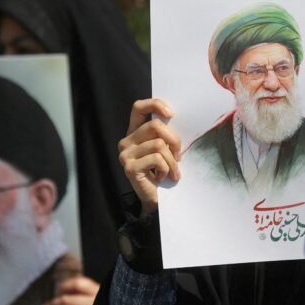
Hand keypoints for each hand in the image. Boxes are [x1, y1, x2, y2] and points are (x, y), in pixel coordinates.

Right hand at [118, 99, 181, 215]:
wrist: (155, 200)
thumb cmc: (163, 172)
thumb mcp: (165, 149)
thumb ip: (165, 135)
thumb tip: (174, 118)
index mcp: (134, 133)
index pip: (138, 107)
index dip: (155, 104)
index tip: (171, 114)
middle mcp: (126, 142)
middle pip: (155, 126)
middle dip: (174, 140)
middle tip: (179, 156)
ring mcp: (125, 155)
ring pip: (159, 145)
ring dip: (172, 160)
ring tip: (172, 171)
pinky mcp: (129, 168)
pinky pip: (157, 159)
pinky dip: (166, 169)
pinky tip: (161, 178)